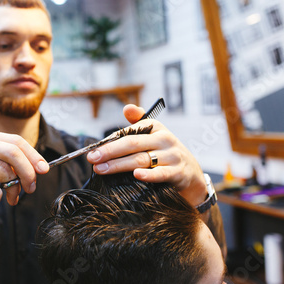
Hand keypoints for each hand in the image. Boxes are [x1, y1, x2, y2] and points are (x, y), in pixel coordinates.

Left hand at [86, 104, 206, 206]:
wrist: (191, 174)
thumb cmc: (165, 153)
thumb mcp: (154, 135)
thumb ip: (138, 122)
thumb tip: (127, 107)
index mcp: (156, 127)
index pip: (128, 132)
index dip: (109, 141)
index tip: (93, 149)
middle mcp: (164, 139)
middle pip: (132, 144)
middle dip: (109, 151)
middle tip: (92, 158)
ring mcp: (171, 156)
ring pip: (141, 159)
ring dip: (118, 165)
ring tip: (101, 169)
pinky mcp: (178, 172)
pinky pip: (161, 173)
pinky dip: (148, 175)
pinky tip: (136, 175)